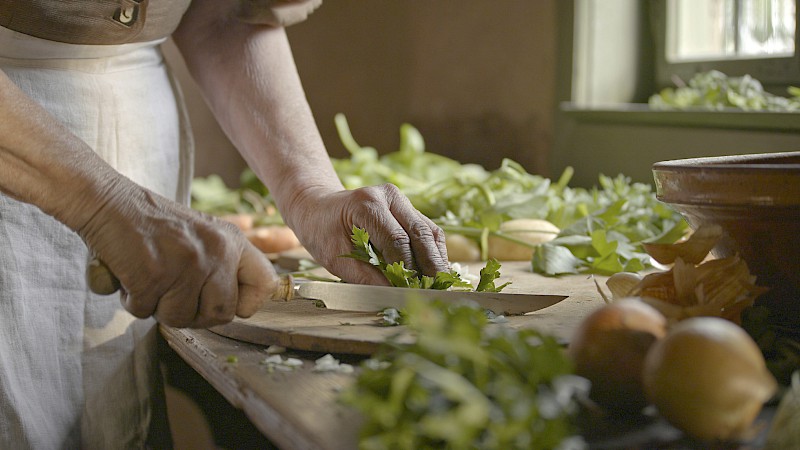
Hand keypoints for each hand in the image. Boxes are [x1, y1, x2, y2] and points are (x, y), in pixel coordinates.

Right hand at [75, 175, 279, 327]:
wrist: (108, 201)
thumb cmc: (153, 225)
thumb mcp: (203, 235)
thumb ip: (223, 266)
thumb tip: (239, 309)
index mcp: (232, 242)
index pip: (266, 285)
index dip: (245, 304)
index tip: (223, 301)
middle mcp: (216, 252)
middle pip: (221, 315)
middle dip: (193, 313)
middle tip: (171, 293)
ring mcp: (186, 264)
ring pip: (180, 319)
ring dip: (158, 307)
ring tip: (149, 278)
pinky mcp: (153, 274)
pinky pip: (145, 312)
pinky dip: (132, 301)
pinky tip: (129, 274)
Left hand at [285, 184, 449, 284]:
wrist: (319, 209)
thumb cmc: (323, 233)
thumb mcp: (336, 259)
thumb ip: (365, 278)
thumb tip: (393, 296)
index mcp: (368, 204)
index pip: (397, 240)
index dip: (408, 269)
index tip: (412, 293)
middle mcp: (390, 196)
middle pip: (420, 233)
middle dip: (430, 265)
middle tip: (435, 291)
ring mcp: (402, 200)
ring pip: (430, 231)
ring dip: (437, 259)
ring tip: (439, 285)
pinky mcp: (408, 208)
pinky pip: (428, 230)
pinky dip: (434, 252)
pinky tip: (435, 272)